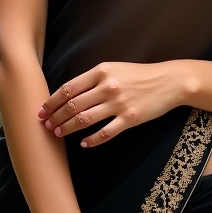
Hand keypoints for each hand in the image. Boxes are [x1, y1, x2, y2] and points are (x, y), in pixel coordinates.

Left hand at [39, 61, 185, 146]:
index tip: (42, 110)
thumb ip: (93, 79)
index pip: (68, 88)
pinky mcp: (130, 119)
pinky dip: (91, 140)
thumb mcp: (115, 69)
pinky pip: (105, 133)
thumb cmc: (139, 75)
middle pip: (73, 105)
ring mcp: (119, 104)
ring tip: (59, 134)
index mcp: (101, 72)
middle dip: (55, 117)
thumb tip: (68, 93)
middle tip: (46, 126)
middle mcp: (108, 87)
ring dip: (68, 128)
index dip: (52, 101)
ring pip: (84, 119)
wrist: (168, 81)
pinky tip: (84, 144)